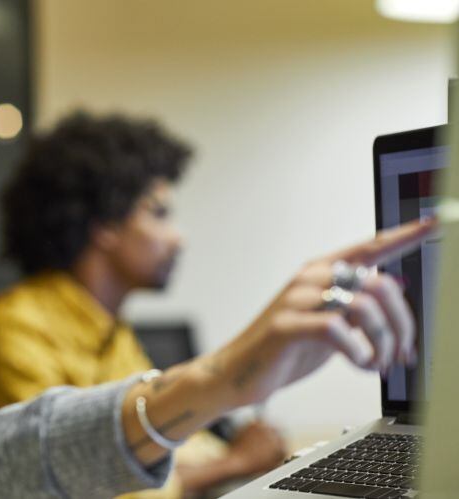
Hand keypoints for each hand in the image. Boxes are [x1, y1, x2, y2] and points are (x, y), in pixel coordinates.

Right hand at [121, 218, 435, 466]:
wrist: (238, 374)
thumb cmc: (284, 350)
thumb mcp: (330, 323)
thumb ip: (357, 305)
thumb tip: (394, 287)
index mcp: (322, 272)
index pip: (370, 247)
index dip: (405, 235)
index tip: (435, 224)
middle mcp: (310, 278)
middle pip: (380, 283)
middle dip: (403, 323)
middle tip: (402, 353)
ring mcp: (296, 300)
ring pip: (364, 307)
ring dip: (383, 342)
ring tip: (378, 363)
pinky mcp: (286, 326)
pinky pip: (339, 331)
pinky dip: (360, 353)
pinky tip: (360, 366)